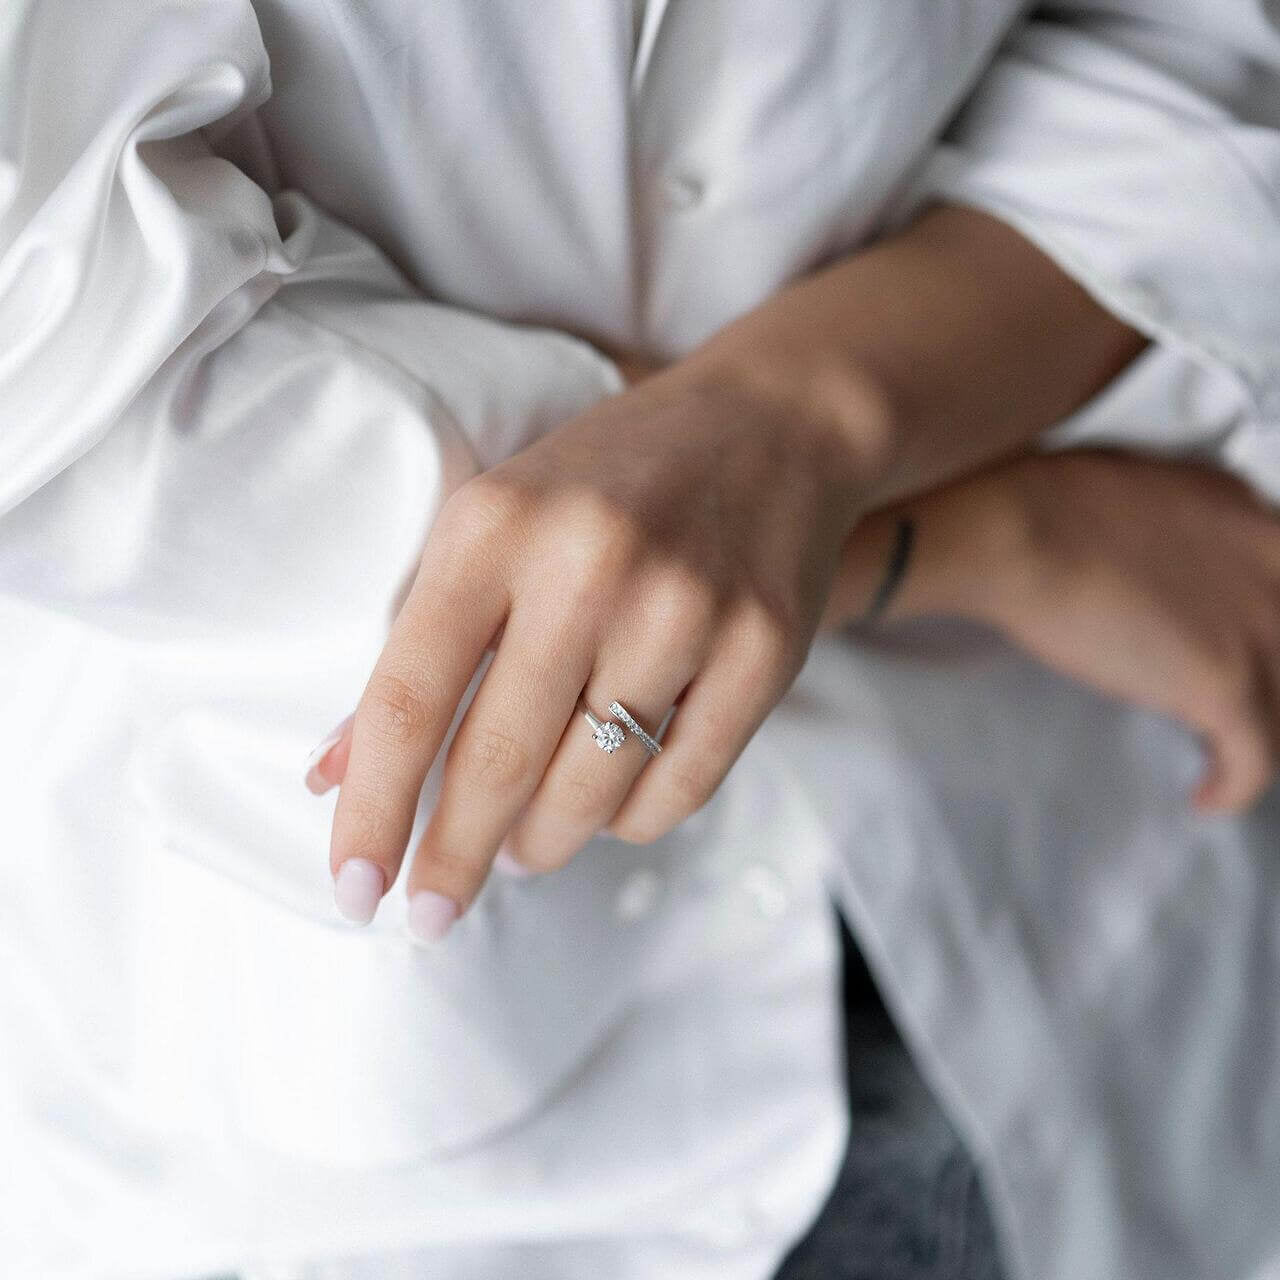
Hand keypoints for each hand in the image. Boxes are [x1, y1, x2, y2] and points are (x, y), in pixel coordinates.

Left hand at [312, 361, 865, 937]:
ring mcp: (686, 612)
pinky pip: (677, 791)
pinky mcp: (764, 653)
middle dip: (452, 861)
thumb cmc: (603, 485)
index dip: (371, 810)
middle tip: (432, 913)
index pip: (407, 698)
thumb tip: (333, 776)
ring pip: (591, 794)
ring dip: (539, 843)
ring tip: (521, 844)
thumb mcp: (492, 530)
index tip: (354, 891)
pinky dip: (627, 821)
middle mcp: (590, 568)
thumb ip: (413, 647)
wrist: (768, 429)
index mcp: (495, 529)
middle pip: (498, 763)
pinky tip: (605, 802)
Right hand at [824, 449, 1279, 812]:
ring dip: (1255, 740)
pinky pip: (1257, 759)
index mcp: (1253, 518)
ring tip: (1219, 758)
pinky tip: (1205, 796)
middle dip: (1265, 689)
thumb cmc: (1047, 501)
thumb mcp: (1141, 486)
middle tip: (1224, 716)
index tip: (1236, 659)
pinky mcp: (1225, 686)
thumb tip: (1160, 554)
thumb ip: (1179, 523)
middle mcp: (1275, 570)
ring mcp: (1260, 629)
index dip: (1266, 636)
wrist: (1020, 534)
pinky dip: (1233, 786)